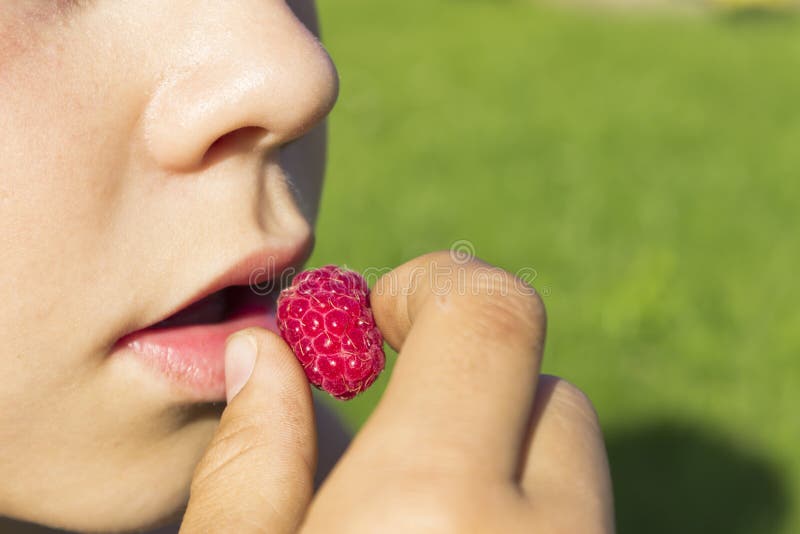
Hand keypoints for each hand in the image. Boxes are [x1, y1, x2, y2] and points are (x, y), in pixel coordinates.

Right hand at [180, 252, 614, 532]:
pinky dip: (522, 517)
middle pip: (551, 395)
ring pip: (572, 471)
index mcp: (435, 509)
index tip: (383, 316)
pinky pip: (575, 523)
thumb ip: (247, 471)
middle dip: (473, 393)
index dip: (440, 287)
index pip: (496, 318)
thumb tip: (267, 356)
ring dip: (504, 465)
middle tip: (397, 448)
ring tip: (421, 519)